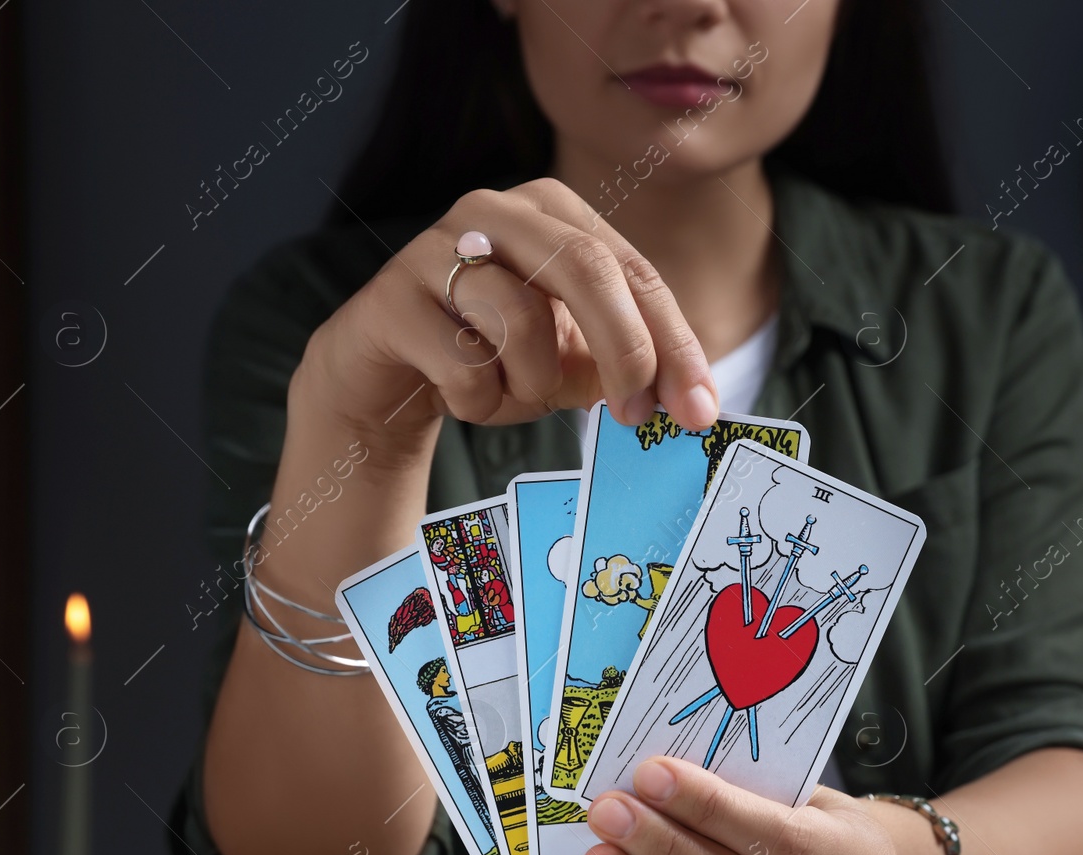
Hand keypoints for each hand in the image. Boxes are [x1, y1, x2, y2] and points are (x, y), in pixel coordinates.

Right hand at [296, 176, 716, 452]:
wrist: (383, 379)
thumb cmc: (488, 357)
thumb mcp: (569, 359)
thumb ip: (625, 365)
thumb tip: (690, 397)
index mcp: (554, 211)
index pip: (635, 272)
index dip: (674, 343)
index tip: (700, 407)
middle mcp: (496, 210)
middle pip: (587, 270)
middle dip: (626, 351)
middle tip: (637, 416)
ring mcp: (435, 246)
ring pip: (521, 321)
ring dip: (531, 385)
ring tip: (508, 395)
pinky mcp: (390, 298)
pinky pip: (463, 364)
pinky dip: (478, 402)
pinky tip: (459, 395)